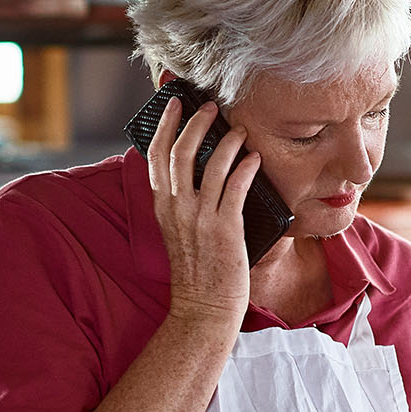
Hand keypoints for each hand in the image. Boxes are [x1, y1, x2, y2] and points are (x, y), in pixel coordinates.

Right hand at [146, 97, 261, 323]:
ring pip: (210, 165)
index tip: (174, 103)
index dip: (164, 125)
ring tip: (240, 129)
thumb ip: (181, 202)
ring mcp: (200, 219)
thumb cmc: (197, 270)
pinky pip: (235, 188)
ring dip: (227, 141)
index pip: (155, 156)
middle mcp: (177, 209)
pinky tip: (255, 158)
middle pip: (179, 152)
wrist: (203, 308)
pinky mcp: (225, 230)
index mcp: (162, 207)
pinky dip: (245, 168)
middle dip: (196, 122)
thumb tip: (197, 170)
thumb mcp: (177, 231)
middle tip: (211, 106)